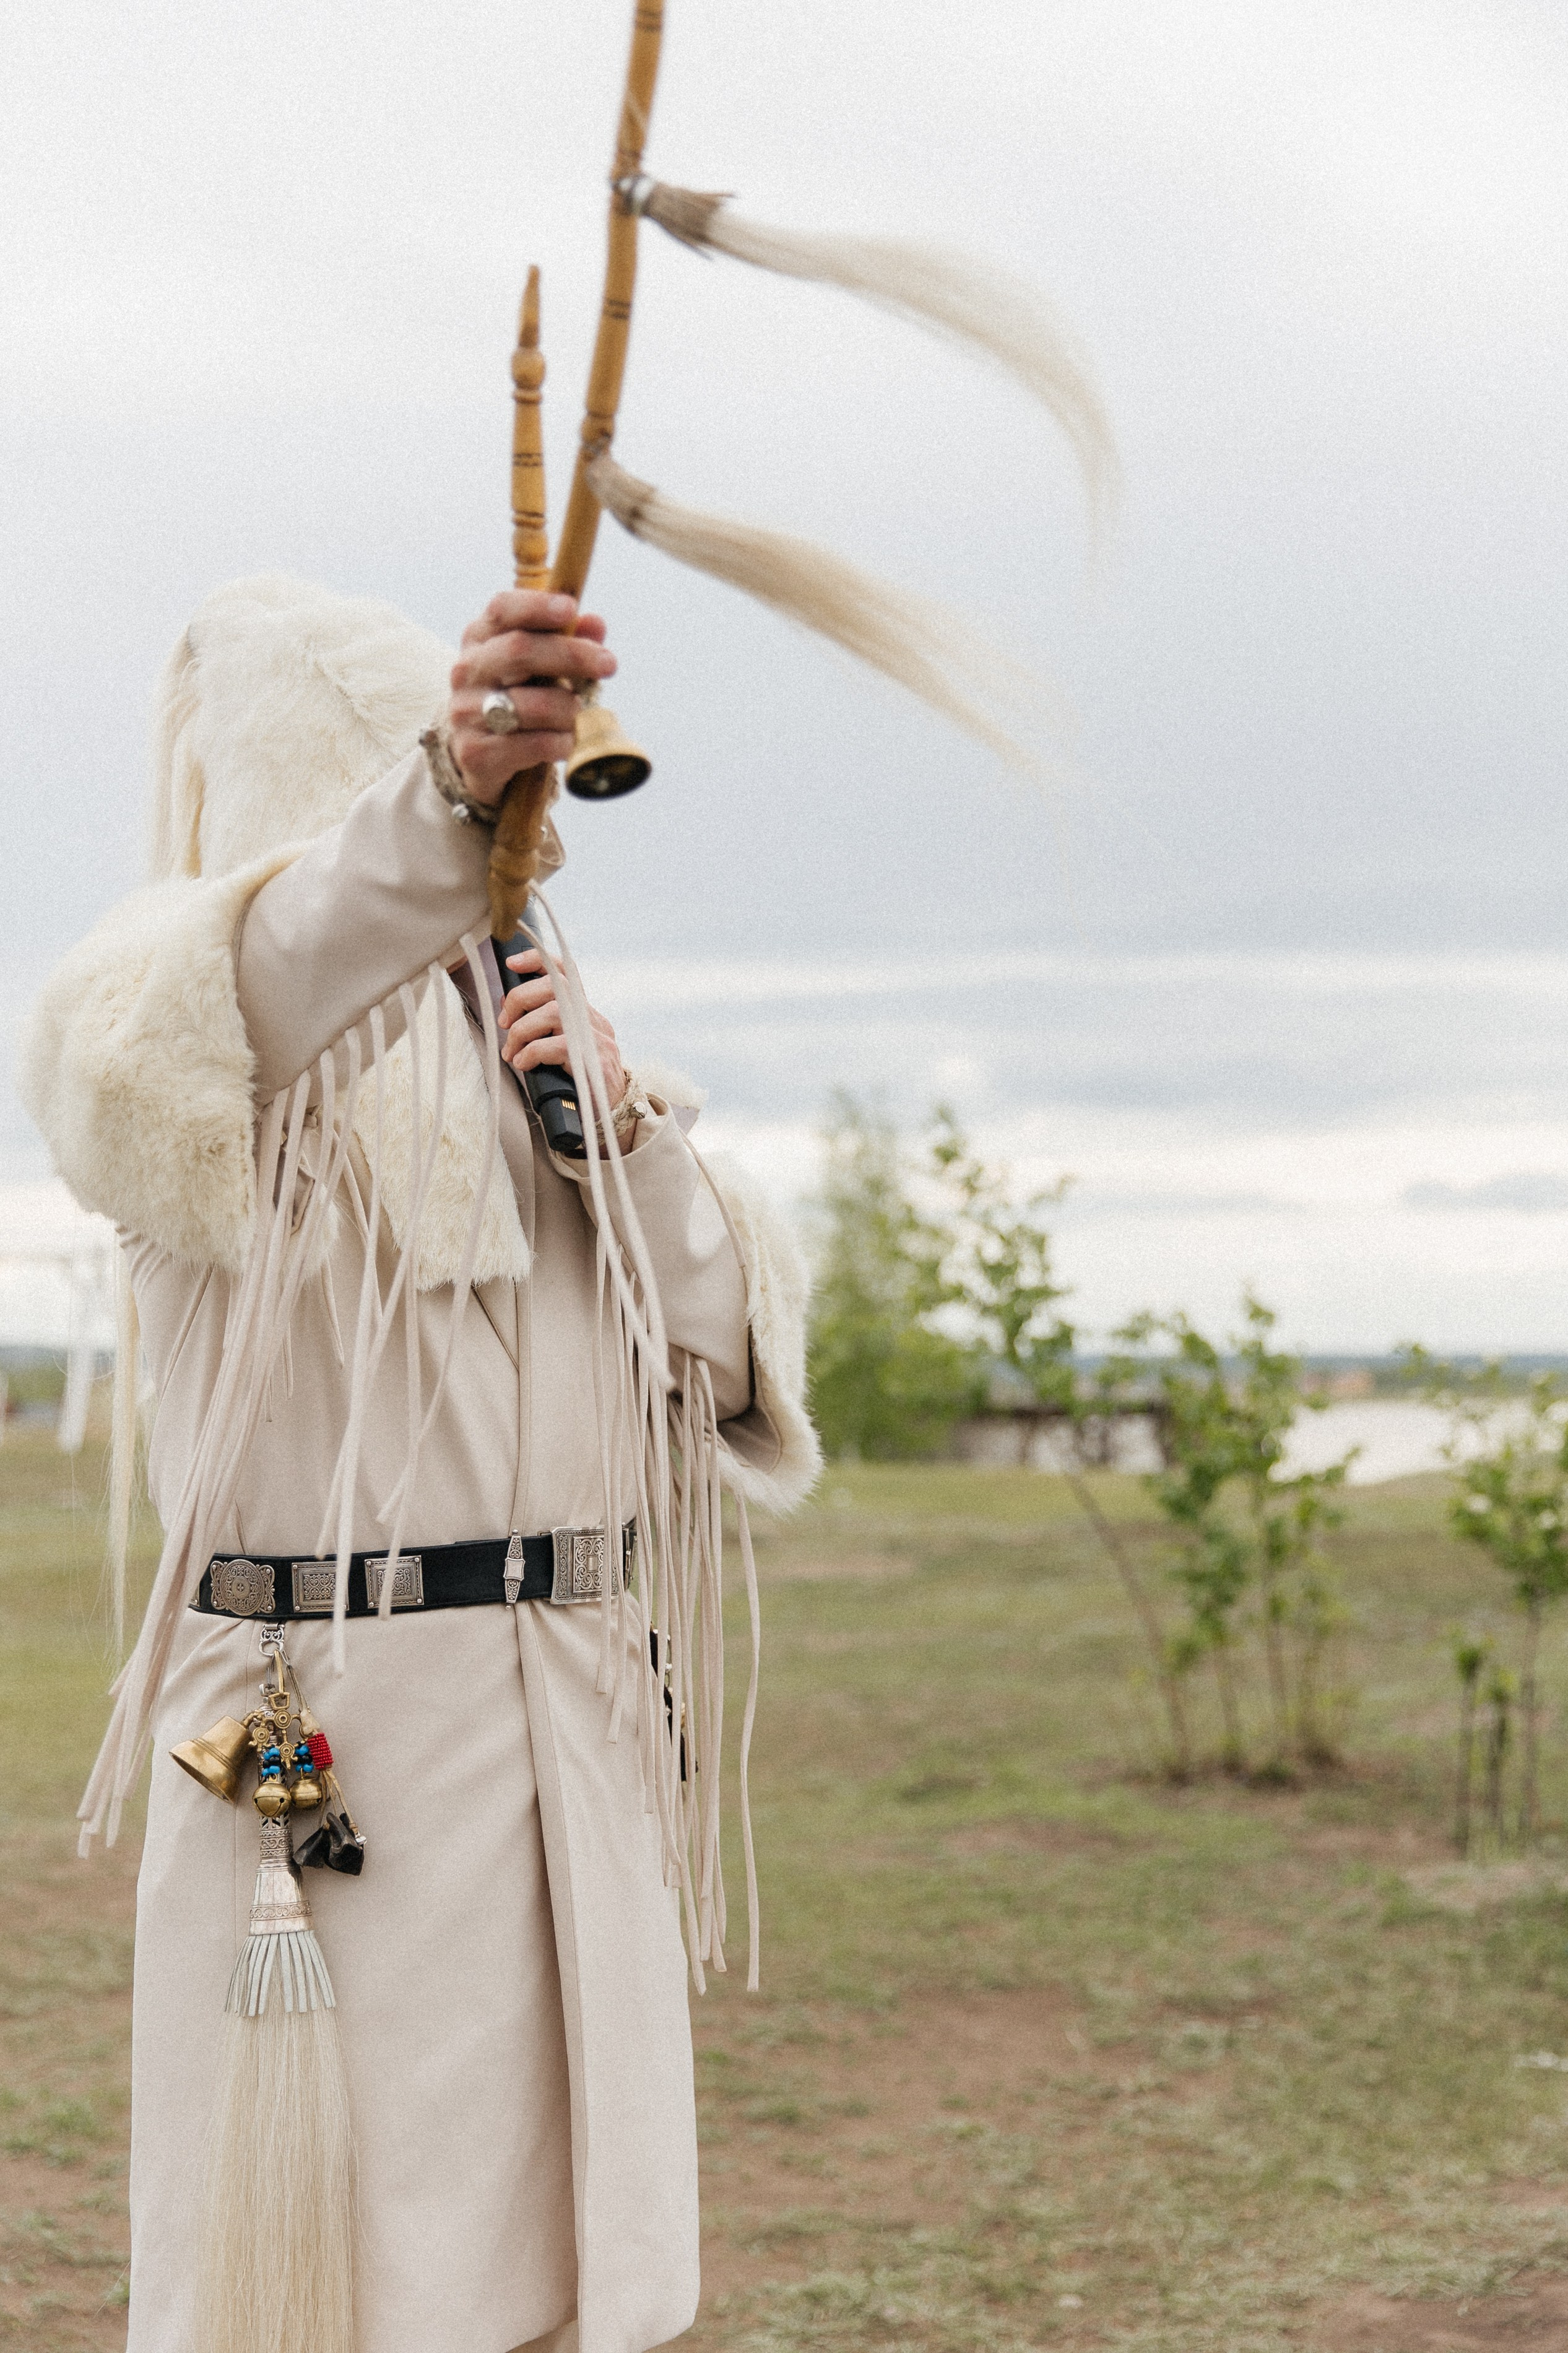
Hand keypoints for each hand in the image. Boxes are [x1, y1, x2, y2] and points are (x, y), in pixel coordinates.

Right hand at [447, 591, 616, 804]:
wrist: (482, 757)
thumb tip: (595, 623)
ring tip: (581, 715)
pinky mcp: (475, 752)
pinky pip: (532, 745)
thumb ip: (569, 641)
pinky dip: (561, 743)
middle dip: (571, 656)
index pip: (502, 609)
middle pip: (519, 651)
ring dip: (569, 710)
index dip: (537, 606)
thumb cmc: (520, 699)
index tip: (572, 609)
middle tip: (609, 664)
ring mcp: (466, 712)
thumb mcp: (541, 666)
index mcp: (480, 639)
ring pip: (531, 704)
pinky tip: (569, 743)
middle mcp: (467, 671)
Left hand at [500, 952, 632, 1144]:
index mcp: (584, 1013)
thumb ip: (538, 1027)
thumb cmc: (577, 1082)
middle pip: (557, 986)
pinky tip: (524, 1064)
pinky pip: (558, 1045)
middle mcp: (593, 1020)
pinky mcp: (595, 1060)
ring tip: (512, 1051)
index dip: (538, 960)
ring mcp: (597, 1038)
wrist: (610, 1115)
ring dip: (523, 1029)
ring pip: (555, 1011)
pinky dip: (533, 1052)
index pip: (566, 972)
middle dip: (521, 998)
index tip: (512, 963)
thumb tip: (507, 1007)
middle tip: (504, 1022)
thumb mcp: (557, 1048)